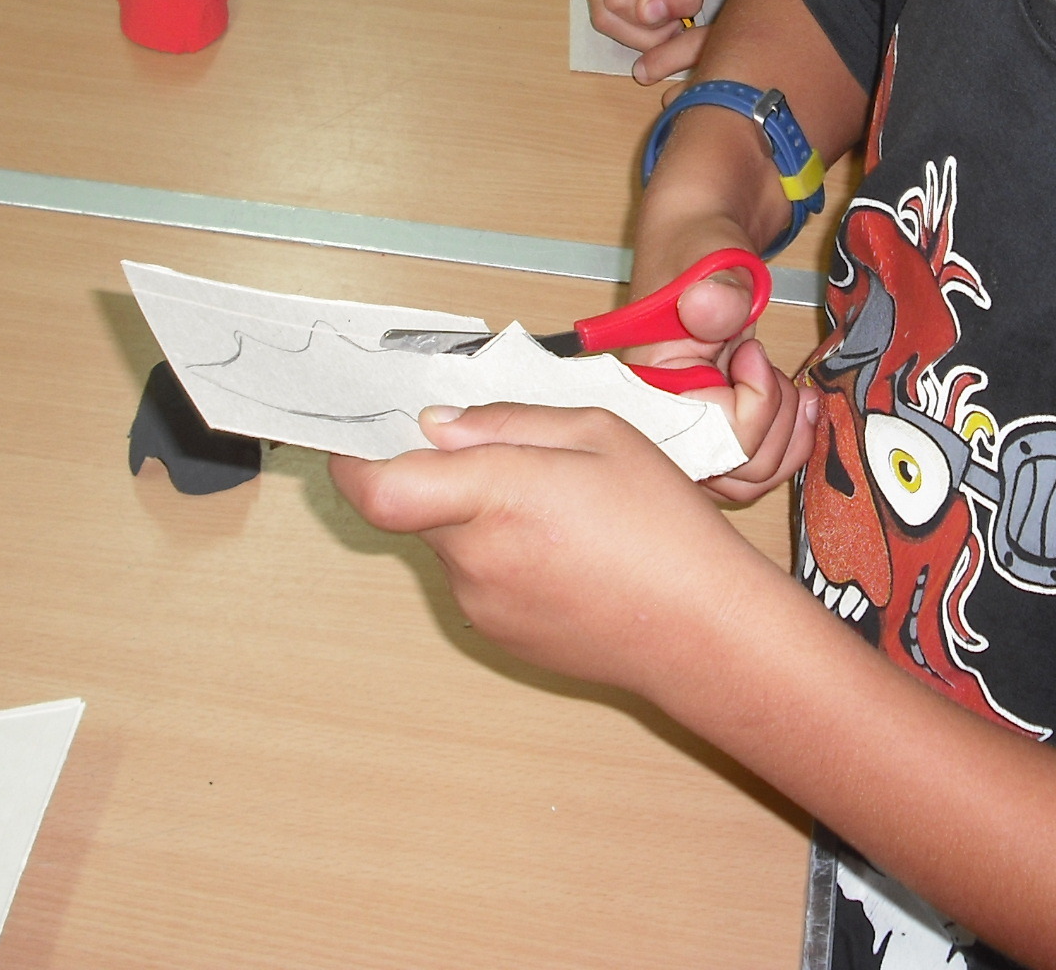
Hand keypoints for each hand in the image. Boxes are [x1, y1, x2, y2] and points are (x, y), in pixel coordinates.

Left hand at [329, 403, 789, 693]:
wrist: (701, 630)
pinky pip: (479, 578)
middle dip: (449, 477)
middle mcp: (473, 558)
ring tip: (564, 512)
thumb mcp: (598, 433)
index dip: (354, 460)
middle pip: (418, 507)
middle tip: (519, 460)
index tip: (365, 436)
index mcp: (492, 497)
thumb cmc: (662, 527)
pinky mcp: (499, 635)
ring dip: (482, 518)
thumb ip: (507, 421)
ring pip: (453, 541)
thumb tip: (440, 425)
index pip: (377, 489)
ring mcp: (482, 604)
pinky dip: (506, 556)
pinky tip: (569, 552)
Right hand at [575, 0, 731, 83]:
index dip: (653, 20)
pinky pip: (606, 16)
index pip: (620, 2)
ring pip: (605, 20)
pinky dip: (633, 23)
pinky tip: (655, 6)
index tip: (682, 9)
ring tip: (668, 8)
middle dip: (646, 30)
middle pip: (606, 16)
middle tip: (678, 17)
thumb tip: (649, 14)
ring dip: (641, 29)